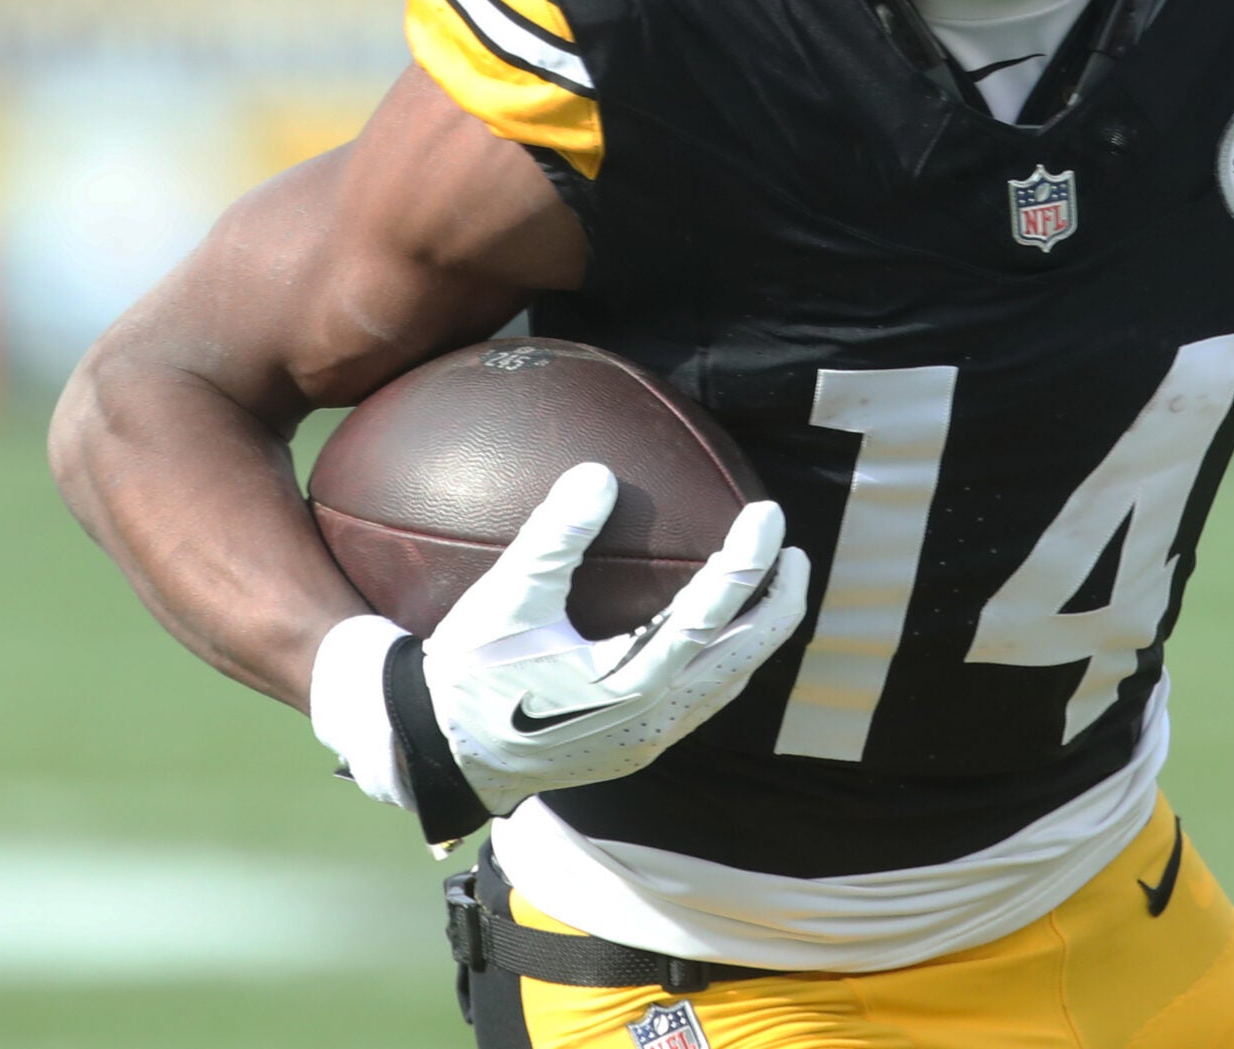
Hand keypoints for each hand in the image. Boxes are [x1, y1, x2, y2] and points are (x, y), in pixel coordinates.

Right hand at [424, 462, 807, 813]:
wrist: (441, 758)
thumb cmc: (468, 677)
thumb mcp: (504, 600)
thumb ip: (554, 538)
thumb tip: (599, 474)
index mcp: (629, 684)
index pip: (712, 613)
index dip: (748, 560)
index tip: (768, 512)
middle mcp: (652, 720)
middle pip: (745, 657)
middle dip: (780, 603)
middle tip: (792, 551)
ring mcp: (648, 741)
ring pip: (728, 683)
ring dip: (757, 634)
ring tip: (768, 586)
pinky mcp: (635, 750)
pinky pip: (701, 700)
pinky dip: (723, 658)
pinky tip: (713, 629)